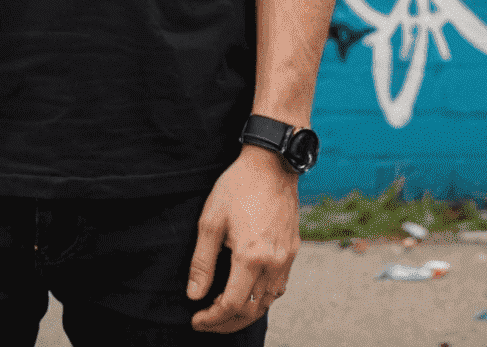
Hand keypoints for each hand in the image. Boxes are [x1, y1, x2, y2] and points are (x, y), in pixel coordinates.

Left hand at [187, 145, 299, 332]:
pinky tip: (247, 293)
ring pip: (266, 302)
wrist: (271, 164)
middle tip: (206, 321)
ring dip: (244, 313)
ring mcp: (286, 259)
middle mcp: (273, 264)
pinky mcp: (292, 251)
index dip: (212, 319)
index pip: (231, 305)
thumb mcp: (210, 220)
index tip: (196, 319)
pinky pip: (279, 288)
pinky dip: (261, 299)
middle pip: (250, 311)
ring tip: (222, 311)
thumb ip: (202, 261)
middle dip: (226, 323)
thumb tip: (194, 294)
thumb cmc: (238, 187)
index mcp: (250, 257)